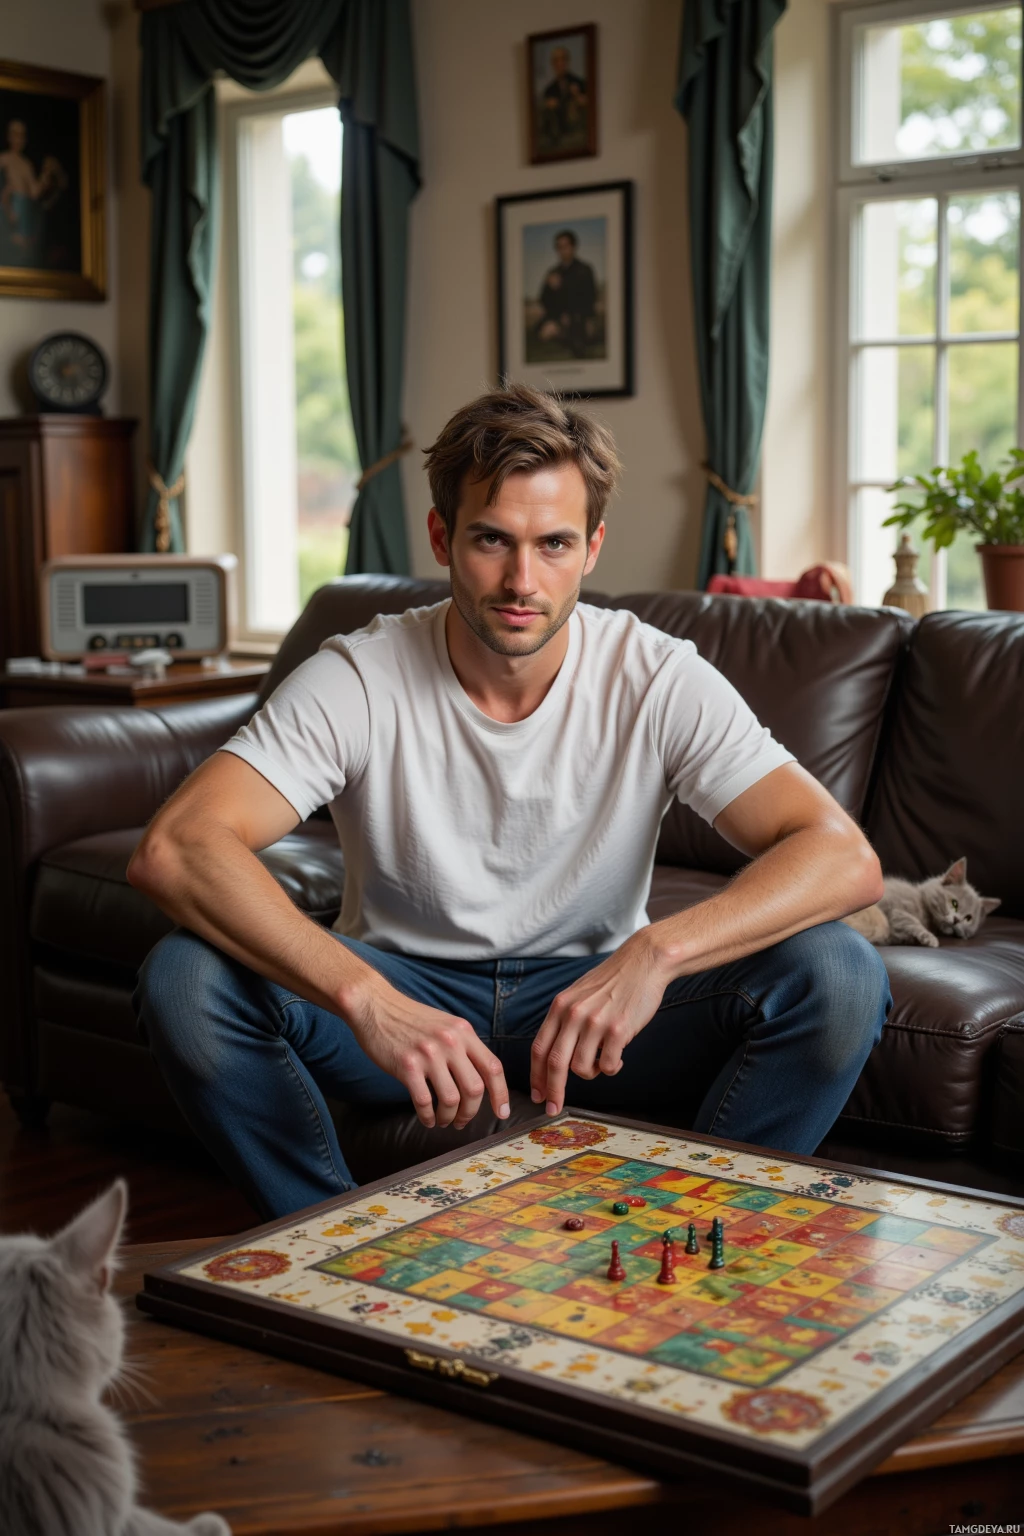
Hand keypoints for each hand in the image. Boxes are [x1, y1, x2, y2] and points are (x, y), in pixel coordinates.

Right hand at [348, 980, 509, 1130]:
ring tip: (443, 1120)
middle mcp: (450, 1042)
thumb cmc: (410, 1018)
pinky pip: (424, 1102)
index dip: (501, 1094)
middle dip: (471, 1112)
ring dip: (449, 1117)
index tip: (502, 1112)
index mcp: (463, 1032)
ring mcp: (428, 1054)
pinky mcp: (407, 1066)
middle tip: (462, 1121)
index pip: (493, 1067)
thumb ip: (463, 1046)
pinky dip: (428, 1117)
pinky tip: (427, 1119)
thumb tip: (480, 1078)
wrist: (376, 1005)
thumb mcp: (446, 1024)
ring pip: (451, 1099)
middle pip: (474, 1089)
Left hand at [529, 932, 667, 1115]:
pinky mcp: (619, 1030)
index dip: (536, 1076)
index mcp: (560, 1006)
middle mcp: (574, 1014)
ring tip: (602, 1061)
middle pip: (555, 1064)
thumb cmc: (613, 980)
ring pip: (582, 1068)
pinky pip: (609, 1065)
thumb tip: (555, 1053)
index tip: (537, 1095)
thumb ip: (565, 1019)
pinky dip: (612, 1068)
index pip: (539, 1048)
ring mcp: (596, 1022)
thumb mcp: (578, 993)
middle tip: (553, 1109)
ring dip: (592, 1073)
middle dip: (553, 1091)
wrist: (643, 962)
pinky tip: (619, 1057)